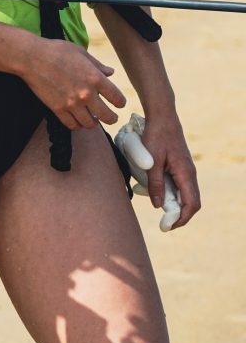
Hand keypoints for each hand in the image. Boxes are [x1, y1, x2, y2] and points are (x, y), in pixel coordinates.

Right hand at [20, 38, 126, 129]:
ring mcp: (72, 103)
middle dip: (111, 118)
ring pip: (90, 124)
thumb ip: (97, 65)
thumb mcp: (81, 52)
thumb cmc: (56, 50)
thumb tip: (111, 72)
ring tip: (92, 118)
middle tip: (110, 117)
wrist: (32, 57)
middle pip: (107, 117)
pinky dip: (77, 124)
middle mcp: (86, 94)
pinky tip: (77, 119)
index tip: (118, 104)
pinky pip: (72, 125)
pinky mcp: (58, 109)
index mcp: (95, 77)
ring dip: (93, 122)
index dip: (120, 102)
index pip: (117, 98)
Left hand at [140, 111, 200, 229]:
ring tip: (160, 208)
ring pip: (186, 193)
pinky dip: (172, 192)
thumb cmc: (156, 136)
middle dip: (179, 214)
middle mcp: (190, 173)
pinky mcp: (181, 164)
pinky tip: (159, 191)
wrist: (161, 116)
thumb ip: (155, 184)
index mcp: (186, 173)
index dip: (182, 218)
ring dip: (175, 203)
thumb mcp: (152, 161)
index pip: (191, 204)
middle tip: (164, 222)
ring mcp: (187, 168)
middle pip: (191, 201)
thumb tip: (157, 205)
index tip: (168, 226)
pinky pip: (181, 184)